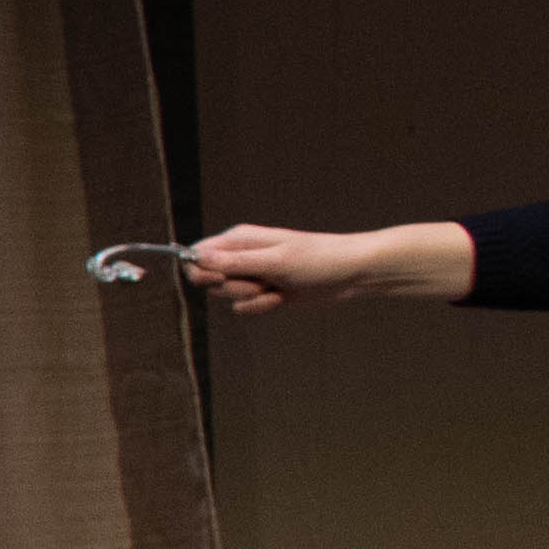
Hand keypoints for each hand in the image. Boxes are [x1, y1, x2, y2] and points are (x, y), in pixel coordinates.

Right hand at [179, 221, 468, 312]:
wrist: (352, 274)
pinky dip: (260, 308)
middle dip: (231, 287)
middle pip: (209, 280)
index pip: (198, 254)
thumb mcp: (274, 261)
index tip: (217, 280)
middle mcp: (241, 256)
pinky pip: (244, 308)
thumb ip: (234, 262)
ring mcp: (252, 275)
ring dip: (249, 299)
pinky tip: (280, 298)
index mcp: (239, 240)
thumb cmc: (317, 259)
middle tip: (258, 283)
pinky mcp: (262, 292)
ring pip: (226, 296)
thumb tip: (196, 258)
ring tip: (275, 289)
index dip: (199, 270)